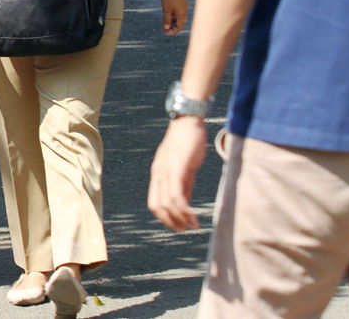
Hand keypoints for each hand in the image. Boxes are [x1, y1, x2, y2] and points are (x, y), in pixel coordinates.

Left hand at [148, 116, 207, 230]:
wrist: (188, 120)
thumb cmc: (187, 141)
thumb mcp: (184, 166)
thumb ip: (183, 183)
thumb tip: (184, 201)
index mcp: (158, 173)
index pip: (154, 202)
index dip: (164, 217)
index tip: (179, 225)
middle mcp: (159, 173)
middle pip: (157, 206)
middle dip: (170, 222)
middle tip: (185, 229)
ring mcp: (166, 171)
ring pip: (167, 204)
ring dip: (180, 219)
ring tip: (193, 225)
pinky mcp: (177, 168)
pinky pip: (177, 194)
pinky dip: (184, 210)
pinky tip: (194, 216)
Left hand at [161, 0, 187, 34]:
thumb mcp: (166, 9)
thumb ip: (166, 19)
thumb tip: (166, 27)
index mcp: (182, 14)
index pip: (179, 27)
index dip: (173, 32)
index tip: (165, 33)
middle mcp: (184, 11)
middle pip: (180, 23)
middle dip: (172, 27)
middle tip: (164, 29)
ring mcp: (183, 6)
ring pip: (179, 18)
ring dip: (172, 22)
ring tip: (164, 24)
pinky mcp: (181, 2)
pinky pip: (178, 12)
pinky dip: (173, 16)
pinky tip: (167, 16)